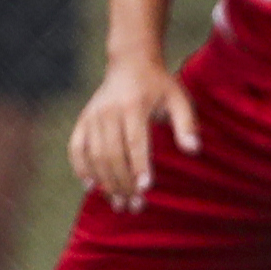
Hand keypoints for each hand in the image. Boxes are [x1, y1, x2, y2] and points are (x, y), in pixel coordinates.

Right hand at [69, 57, 199, 212]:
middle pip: (113, 154)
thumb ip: (186, 124)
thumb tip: (194, 151)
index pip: (135, 142)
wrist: (130, 63)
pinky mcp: (83, 121)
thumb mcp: (179, 99)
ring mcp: (92, 117)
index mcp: (134, 106)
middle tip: (134, 206)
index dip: (140, 166)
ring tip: (119, 203)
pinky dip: (81, 168)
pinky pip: (76, 148)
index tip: (146, 189)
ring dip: (106, 182)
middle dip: (123, 183)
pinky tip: (91, 187)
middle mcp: (108, 112)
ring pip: (95, 155)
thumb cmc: (160, 86)